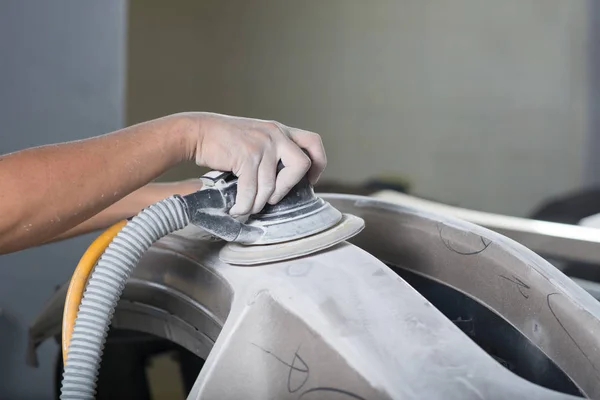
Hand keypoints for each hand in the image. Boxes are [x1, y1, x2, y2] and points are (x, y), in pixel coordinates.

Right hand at [186, 112, 326, 215]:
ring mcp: (261, 144)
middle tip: (274, 197)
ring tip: (248, 206)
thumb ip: (273, 152)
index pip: (314, 142)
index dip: (318, 164)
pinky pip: (251, 190)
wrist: (198, 132)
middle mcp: (275, 135)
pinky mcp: (246, 156)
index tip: (309, 180)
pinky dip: (244, 204)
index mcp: (280, 131)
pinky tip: (238, 208)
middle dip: (287, 187)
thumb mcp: (257, 137)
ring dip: (258, 203)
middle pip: (301, 165)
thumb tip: (285, 182)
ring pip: (271, 185)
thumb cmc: (225, 140)